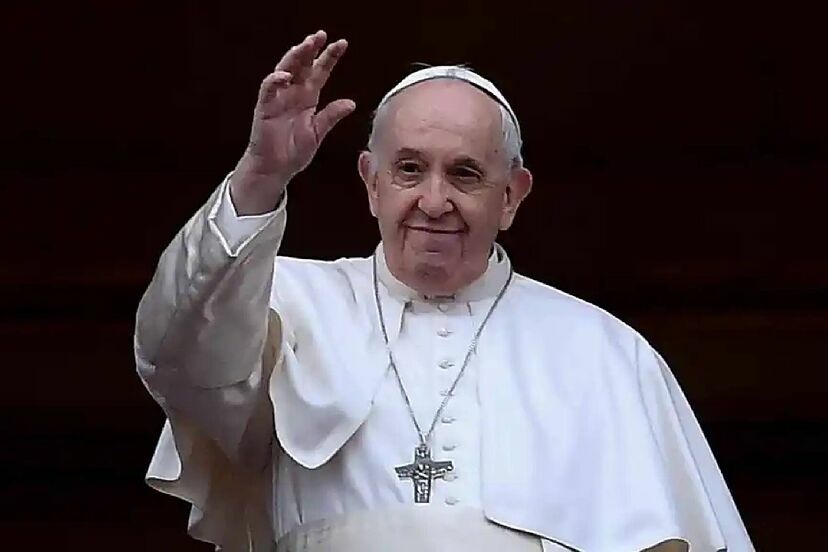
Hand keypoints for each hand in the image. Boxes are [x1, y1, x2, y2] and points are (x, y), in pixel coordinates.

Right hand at [231, 30, 354, 214]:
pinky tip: (285, 74)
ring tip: (305, 45)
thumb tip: (351, 103)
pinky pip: (268, 89)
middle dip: (311, 49)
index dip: (329, 57)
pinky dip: (275, 80)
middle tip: (321, 35)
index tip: (341, 44)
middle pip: (302, 65)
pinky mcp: (264, 108)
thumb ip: (331, 116)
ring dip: (294, 57)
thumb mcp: (317, 132)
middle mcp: (293, 93)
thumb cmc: (294, 151)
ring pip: (285, 70)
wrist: (276, 169)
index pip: (320, 72)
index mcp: (308, 97)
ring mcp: (278, 99)